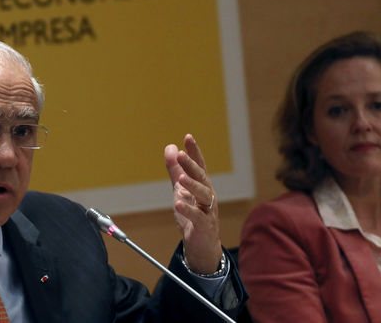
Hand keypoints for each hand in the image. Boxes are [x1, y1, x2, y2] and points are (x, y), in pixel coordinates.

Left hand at [164, 134, 221, 274]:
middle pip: (201, 177)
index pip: (199, 165)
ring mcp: (209, 210)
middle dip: (192, 165)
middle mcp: (208, 195)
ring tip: (181, 178)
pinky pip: (198, 217)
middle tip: (182, 155)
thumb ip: (175, 170)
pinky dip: (188, 210)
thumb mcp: (181, 190)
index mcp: (202, 185)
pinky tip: (177, 204)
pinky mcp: (205, 226)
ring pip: (203, 195)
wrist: (201, 244)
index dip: (194, 151)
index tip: (188, 137)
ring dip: (192, 185)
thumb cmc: (193, 215)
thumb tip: (171, 147)